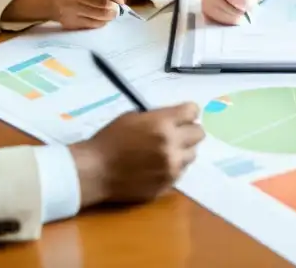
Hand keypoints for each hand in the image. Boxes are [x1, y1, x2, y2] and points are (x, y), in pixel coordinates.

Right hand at [53, 0, 127, 29]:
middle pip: (105, 4)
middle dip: (115, 6)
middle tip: (117, 6)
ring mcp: (71, 10)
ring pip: (102, 15)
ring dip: (111, 14)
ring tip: (110, 11)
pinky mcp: (71, 23)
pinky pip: (95, 24)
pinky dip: (102, 21)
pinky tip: (100, 17)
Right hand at [70, 103, 204, 207]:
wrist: (96, 171)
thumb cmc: (110, 140)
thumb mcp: (133, 117)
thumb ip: (158, 117)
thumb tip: (174, 120)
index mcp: (162, 123)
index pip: (192, 111)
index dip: (188, 112)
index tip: (183, 116)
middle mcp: (172, 144)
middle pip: (199, 134)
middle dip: (189, 131)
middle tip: (177, 133)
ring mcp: (171, 167)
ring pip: (193, 154)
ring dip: (183, 150)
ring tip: (165, 151)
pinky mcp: (167, 184)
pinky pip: (181, 171)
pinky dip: (173, 167)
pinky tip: (157, 166)